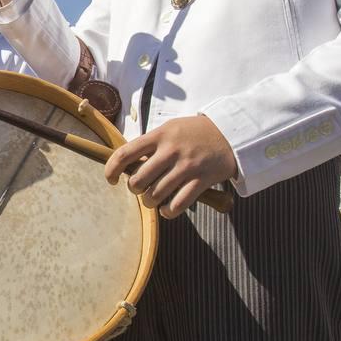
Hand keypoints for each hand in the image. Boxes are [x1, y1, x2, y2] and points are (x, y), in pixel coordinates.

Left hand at [105, 115, 237, 218]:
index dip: (111, 169)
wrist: (230, 133)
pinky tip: (167, 209)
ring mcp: (187, 166)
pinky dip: (168, 211)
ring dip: (150, 202)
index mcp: (159, 135)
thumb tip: (126, 163)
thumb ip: (150, 144)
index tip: (111, 180)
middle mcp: (171, 151)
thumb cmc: (194, 133)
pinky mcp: (201, 180)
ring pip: (155, 195)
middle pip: (138, 180)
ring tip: (152, 200)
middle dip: (134, 189)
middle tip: (139, 188)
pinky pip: (178, 204)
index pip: (125, 153)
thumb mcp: (170, 129)